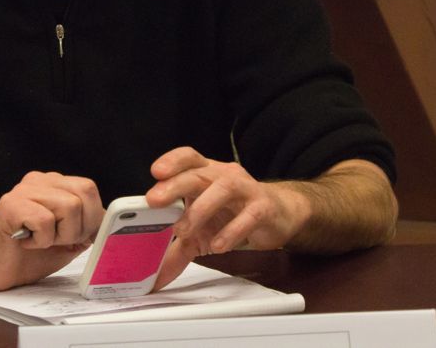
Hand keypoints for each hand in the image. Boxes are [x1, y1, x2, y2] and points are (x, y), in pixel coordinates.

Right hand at [0, 171, 103, 290]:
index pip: (89, 189)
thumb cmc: (26, 256)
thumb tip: (108, 224)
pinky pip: (45, 220)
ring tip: (40, 241)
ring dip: (60, 235)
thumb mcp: (65, 242)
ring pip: (69, 206)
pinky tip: (26, 242)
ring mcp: (23, 191)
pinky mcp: (10, 205)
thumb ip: (85, 228)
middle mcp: (38, 181)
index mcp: (53, 184)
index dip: (93, 218)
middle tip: (58, 241)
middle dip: (80, 226)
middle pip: (84, 193)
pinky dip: (42, 240)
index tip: (79, 238)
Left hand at [144, 147, 308, 290]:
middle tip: (154, 200)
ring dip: (200, 208)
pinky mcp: (265, 208)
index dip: (172, 161)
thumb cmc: (235, 214)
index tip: (155, 173)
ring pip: (224, 188)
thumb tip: (155, 276)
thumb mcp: (202, 230)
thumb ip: (178, 250)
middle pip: (199, 173)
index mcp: (206, 174)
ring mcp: (246, 189)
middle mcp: (225, 176)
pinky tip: (218, 246)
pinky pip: (249, 215)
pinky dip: (232, 231)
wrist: (280, 214)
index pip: (189, 158)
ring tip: (183, 230)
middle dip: (176, 184)